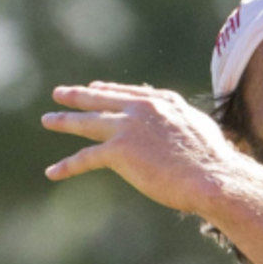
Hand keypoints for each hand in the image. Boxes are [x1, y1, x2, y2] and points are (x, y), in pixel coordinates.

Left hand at [42, 81, 241, 212]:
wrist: (211, 176)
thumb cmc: (214, 161)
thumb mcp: (201, 129)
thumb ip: (184, 123)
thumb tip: (185, 130)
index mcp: (164, 102)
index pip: (130, 93)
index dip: (109, 89)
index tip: (95, 87)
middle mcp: (143, 109)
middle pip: (102, 99)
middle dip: (78, 96)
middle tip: (60, 93)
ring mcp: (128, 127)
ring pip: (87, 122)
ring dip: (64, 120)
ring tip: (48, 120)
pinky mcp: (118, 150)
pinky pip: (85, 157)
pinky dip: (67, 166)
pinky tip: (53, 172)